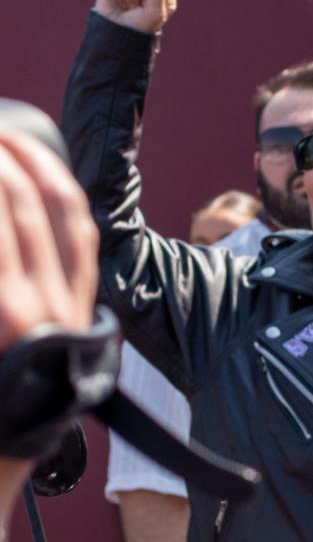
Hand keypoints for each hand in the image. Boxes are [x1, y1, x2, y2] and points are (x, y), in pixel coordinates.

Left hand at [0, 128, 97, 349]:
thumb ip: (47, 298)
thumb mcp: (49, 345)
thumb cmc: (12, 397)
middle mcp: (52, 303)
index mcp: (75, 305)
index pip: (73, 221)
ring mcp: (19, 310)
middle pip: (34, 206)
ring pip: (4, 220)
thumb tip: (18, 235)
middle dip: (6, 159)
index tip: (22, 143)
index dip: (46, 171)